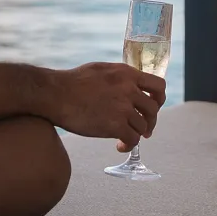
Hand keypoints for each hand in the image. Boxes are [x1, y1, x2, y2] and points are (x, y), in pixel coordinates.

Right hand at [46, 62, 164, 151]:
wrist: (56, 94)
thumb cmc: (73, 82)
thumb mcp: (102, 69)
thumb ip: (120, 77)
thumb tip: (130, 84)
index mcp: (127, 73)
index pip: (158, 85)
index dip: (160, 98)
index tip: (155, 106)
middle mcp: (128, 89)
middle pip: (154, 109)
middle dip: (151, 121)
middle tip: (145, 129)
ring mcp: (122, 107)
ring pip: (143, 126)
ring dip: (138, 134)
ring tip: (127, 138)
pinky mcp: (114, 125)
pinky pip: (133, 139)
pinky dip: (129, 144)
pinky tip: (120, 145)